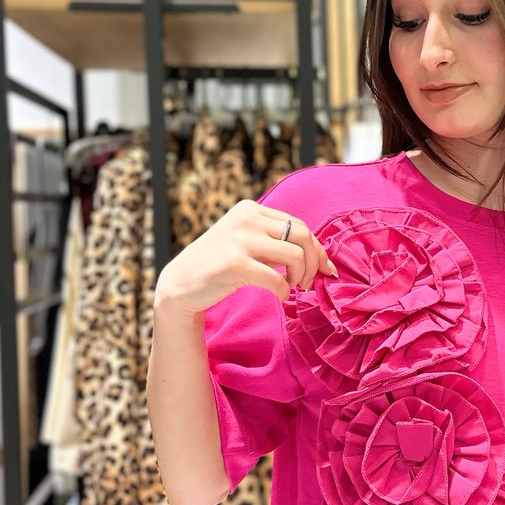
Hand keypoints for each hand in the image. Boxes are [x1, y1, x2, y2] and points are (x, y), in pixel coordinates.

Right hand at [153, 198, 337, 317]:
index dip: (317, 248)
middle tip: (309, 282)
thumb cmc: (219, 265)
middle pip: (303, 235)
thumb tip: (321, 257)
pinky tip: (280, 295)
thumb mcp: (246, 242)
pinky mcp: (234, 264)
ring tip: (294, 287)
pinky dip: (285, 291)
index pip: (298, 224)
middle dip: (314, 261)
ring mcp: (239, 239)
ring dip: (301, 277)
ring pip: (295, 255)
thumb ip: (275, 241)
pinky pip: (277, 279)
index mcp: (250, 209)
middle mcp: (246, 219)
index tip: (324, 269)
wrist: (180, 285)